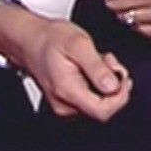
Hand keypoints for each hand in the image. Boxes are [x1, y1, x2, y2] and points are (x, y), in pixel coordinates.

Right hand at [1, 8, 132, 121]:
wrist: (29, 39)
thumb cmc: (50, 38)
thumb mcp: (79, 43)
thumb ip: (96, 67)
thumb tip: (113, 86)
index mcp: (67, 91)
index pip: (103, 112)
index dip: (120, 96)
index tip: (121, 76)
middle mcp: (65, 105)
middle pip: (103, 109)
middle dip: (114, 86)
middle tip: (108, 61)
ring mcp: (64, 106)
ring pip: (98, 104)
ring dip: (106, 84)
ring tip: (98, 61)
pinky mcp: (66, 102)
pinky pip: (90, 100)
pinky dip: (97, 85)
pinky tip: (92, 69)